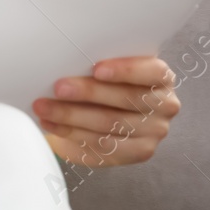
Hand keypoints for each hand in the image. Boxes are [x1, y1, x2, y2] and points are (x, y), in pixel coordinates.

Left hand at [31, 56, 179, 167]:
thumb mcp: (108, 66)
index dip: (125, 70)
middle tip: (58, 88)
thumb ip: (98, 63)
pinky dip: (72, 134)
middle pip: (126, 99)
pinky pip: (103, 146)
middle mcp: (165, 105)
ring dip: (72, 116)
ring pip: (111, 124)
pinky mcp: (138, 152)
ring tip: (45, 108)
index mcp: (161, 77)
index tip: (96, 69)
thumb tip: (65, 57)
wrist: (101, 112)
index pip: (152, 72)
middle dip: (88, 93)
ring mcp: (153, 131)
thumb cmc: (105, 81)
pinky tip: (52, 125)